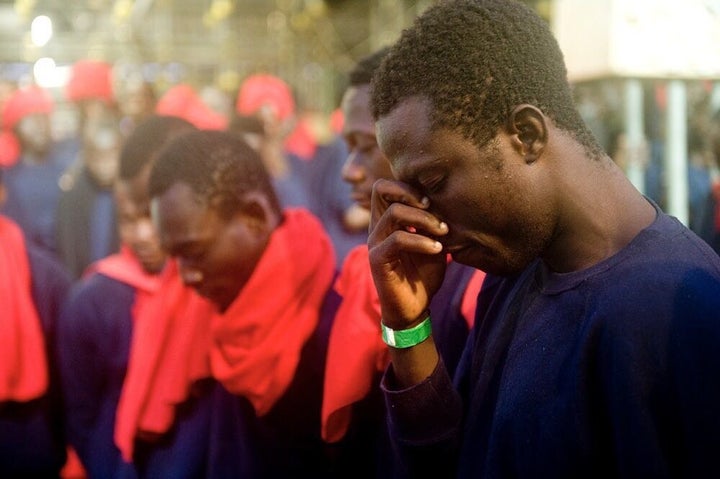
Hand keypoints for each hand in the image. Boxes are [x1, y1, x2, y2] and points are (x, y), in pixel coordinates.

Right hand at [368, 178, 447, 328]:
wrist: (413, 309)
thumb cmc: (423, 276)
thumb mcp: (433, 244)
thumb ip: (434, 225)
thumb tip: (447, 203)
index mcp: (387, 221)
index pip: (386, 187)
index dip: (408, 186)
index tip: (432, 202)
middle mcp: (377, 228)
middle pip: (381, 189)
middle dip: (411, 193)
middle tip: (433, 208)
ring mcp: (375, 243)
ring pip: (394, 213)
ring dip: (424, 219)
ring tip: (442, 232)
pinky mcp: (378, 260)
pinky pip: (398, 240)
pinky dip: (421, 241)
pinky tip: (437, 250)